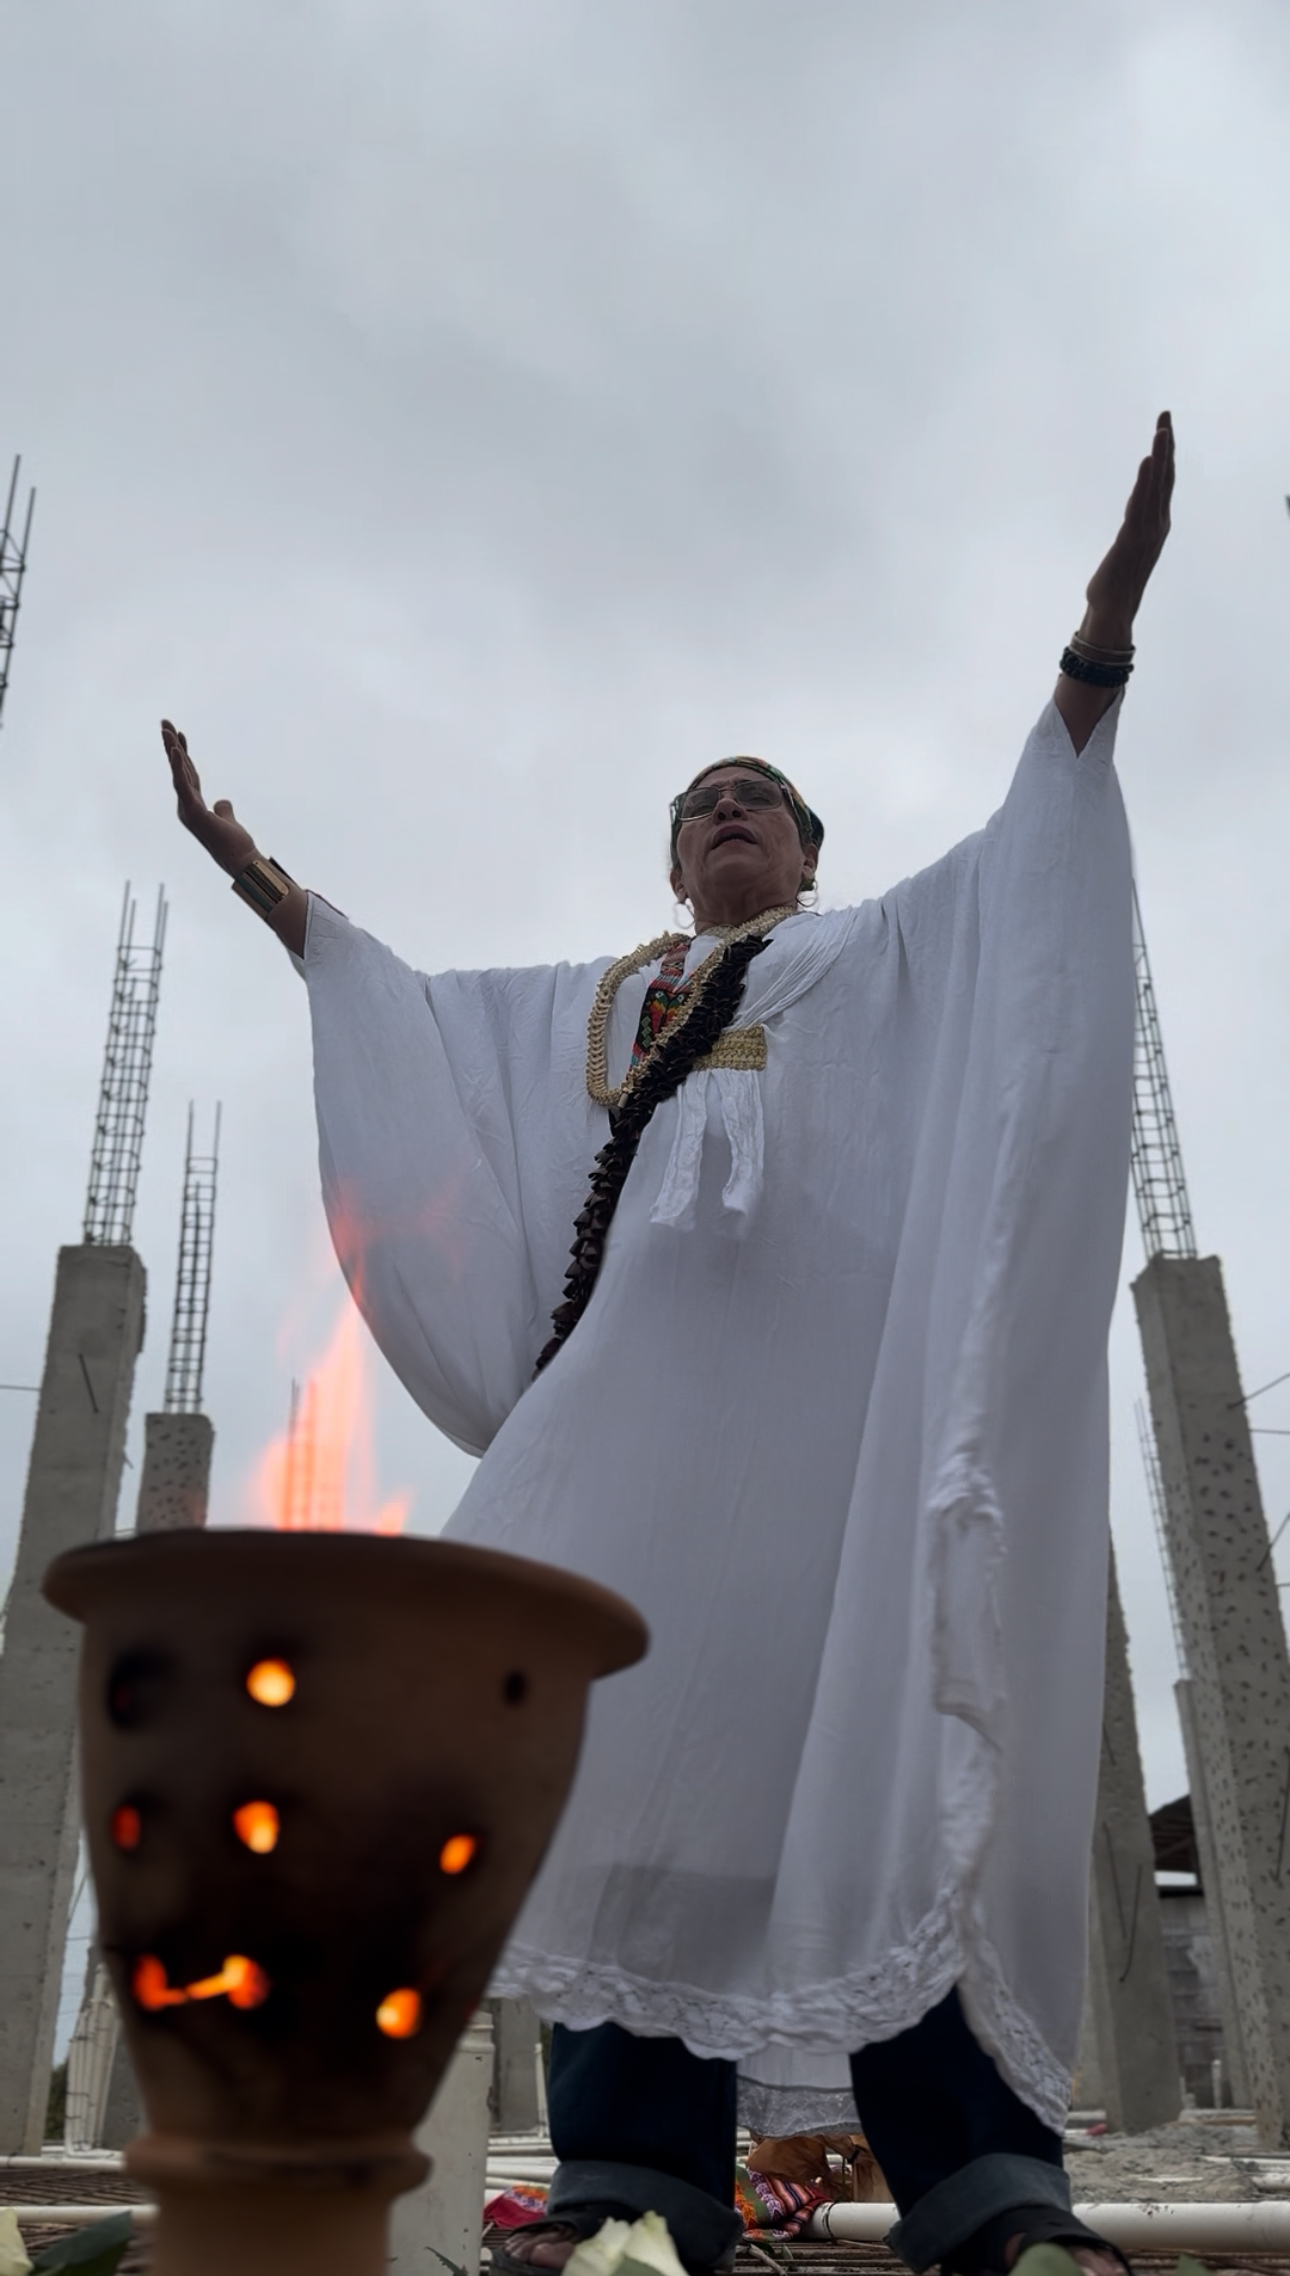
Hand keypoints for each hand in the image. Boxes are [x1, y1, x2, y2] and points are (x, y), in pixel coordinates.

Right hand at [162, 719, 257, 877]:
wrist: (240, 860)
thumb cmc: (235, 844)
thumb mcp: (228, 819)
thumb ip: (223, 809)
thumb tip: (221, 801)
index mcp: (193, 806)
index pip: (187, 774)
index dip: (183, 754)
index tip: (180, 733)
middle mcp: (186, 806)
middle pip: (179, 769)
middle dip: (172, 745)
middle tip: (164, 722)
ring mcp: (188, 809)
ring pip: (178, 773)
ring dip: (172, 750)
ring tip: (166, 729)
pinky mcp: (193, 812)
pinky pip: (184, 784)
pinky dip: (180, 767)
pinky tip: (177, 750)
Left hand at [1078, 410, 1174, 647]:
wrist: (1112, 612)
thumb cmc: (1116, 582)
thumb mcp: (1127, 545)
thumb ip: (1133, 524)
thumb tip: (1134, 509)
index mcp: (1155, 524)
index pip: (1162, 482)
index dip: (1165, 453)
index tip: (1164, 426)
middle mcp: (1156, 524)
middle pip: (1164, 477)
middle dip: (1166, 445)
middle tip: (1165, 415)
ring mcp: (1146, 532)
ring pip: (1154, 487)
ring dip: (1159, 456)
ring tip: (1161, 430)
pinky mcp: (1131, 540)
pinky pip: (1139, 505)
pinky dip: (1144, 482)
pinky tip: (1147, 462)